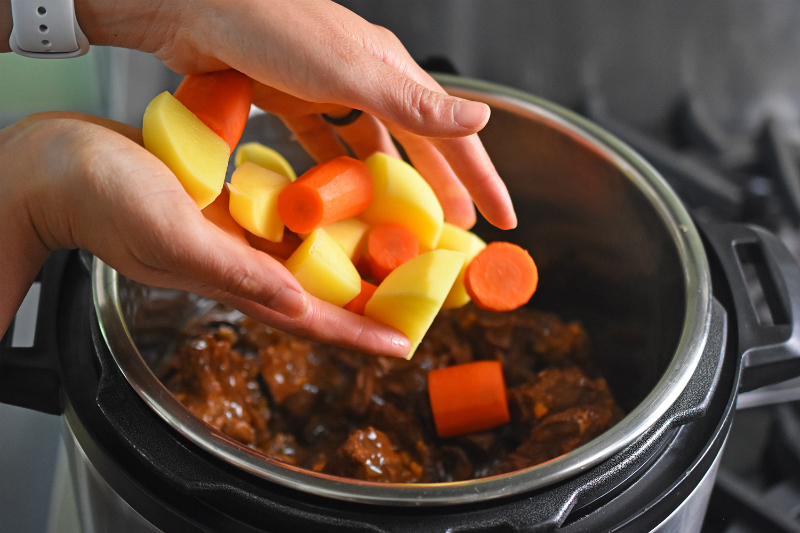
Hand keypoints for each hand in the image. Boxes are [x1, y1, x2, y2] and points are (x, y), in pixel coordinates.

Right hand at [0, 113, 410, 355]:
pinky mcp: (227, 207)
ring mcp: (236, 236)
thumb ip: (236, 273)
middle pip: (320, 293)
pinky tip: (340, 208)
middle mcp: (243, 264)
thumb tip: (298, 304)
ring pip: (307, 256)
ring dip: (349, 257)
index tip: (402, 344)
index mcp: (235, 281)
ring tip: (393, 250)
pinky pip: (282, 220)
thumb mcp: (174, 239)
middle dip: (367, 297)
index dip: (359, 334)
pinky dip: (316, 220)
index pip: (312, 320)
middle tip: (415, 292)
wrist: (58, 166)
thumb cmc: (103, 201)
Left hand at [24, 0, 515, 229]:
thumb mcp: (352, 73)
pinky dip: (334, 175)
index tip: (503, 218)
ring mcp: (326, 91)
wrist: (193, 5)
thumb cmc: (274, 29)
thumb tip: (480, 120)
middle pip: (417, 146)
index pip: (452, 133)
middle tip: (458, 233)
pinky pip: (323, 147)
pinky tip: (337, 200)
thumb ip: (414, 104)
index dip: (481, 178)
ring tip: (401, 227)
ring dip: (388, 189)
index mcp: (391, 71)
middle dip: (441, 189)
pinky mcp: (289, 101)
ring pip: (371, 151)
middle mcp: (365, 81)